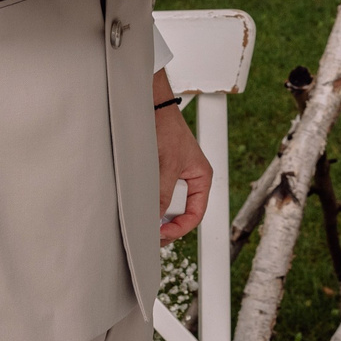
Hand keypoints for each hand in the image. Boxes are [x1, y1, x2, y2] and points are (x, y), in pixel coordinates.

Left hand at [155, 71, 210, 242]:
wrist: (150, 106)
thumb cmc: (167, 127)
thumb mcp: (168, 164)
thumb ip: (164, 193)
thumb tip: (156, 219)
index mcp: (201, 178)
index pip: (195, 214)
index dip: (179, 228)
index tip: (161, 234)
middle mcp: (189, 179)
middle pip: (179, 212)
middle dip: (165, 222)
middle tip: (148, 231)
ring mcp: (173, 177)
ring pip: (165, 204)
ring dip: (154, 210)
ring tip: (142, 215)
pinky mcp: (158, 173)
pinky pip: (155, 193)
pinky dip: (147, 200)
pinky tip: (139, 202)